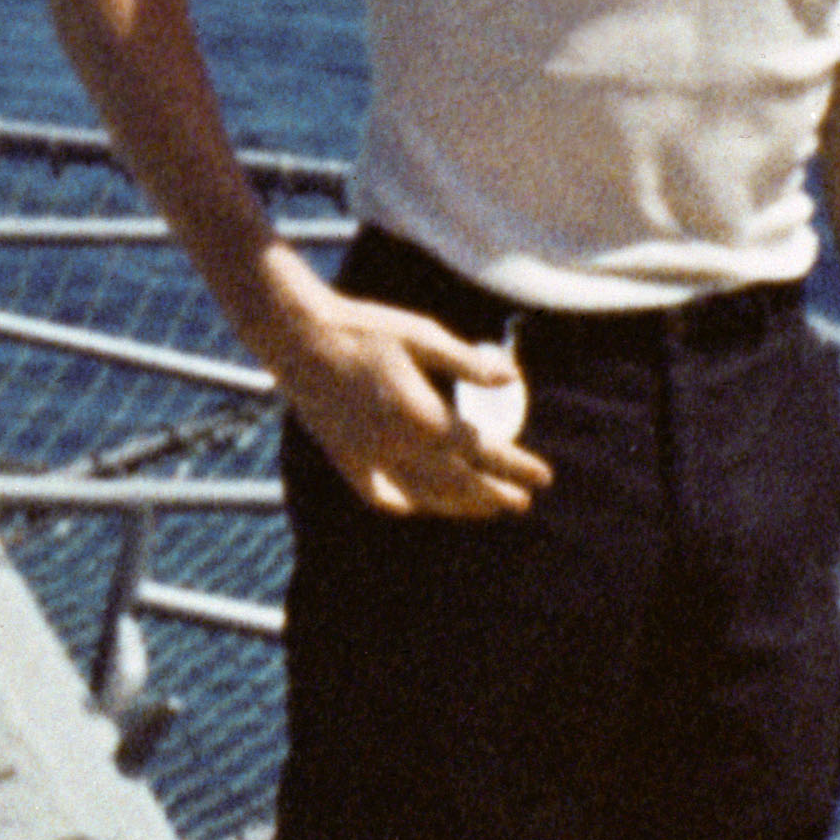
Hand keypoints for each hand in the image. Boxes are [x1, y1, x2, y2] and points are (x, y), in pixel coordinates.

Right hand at [260, 265, 554, 523]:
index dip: (516, 466)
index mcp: (423, 415)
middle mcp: (398, 445)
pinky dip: (402, 503)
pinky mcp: (344, 456)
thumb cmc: (363, 328)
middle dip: (494, 494)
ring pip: (422, 495)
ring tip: (484, 510)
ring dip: (458, 506)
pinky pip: (378, 493)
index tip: (543, 477)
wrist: (297, 335)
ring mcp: (368, 456)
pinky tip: (416, 506)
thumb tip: (512, 380)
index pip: (482, 450)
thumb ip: (468, 362)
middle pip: (458, 482)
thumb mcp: (422, 335)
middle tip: (521, 503)